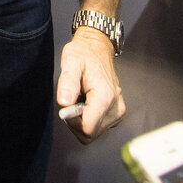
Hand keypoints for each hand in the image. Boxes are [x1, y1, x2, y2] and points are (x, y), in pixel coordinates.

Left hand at [56, 26, 124, 143]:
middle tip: (72, 100)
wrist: (97, 47)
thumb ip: (67, 83)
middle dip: (76, 122)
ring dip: (82, 120)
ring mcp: (118, 112)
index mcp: (105, 97)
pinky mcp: (117, 113)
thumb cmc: (83, 54)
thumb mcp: (70, 62)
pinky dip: (89, 118)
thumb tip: (64, 103)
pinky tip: (87, 102)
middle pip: (90, 134)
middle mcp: (116, 107)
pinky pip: (98, 127)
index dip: (72, 122)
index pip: (87, 129)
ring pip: (94, 132)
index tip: (68, 105)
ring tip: (81, 98)